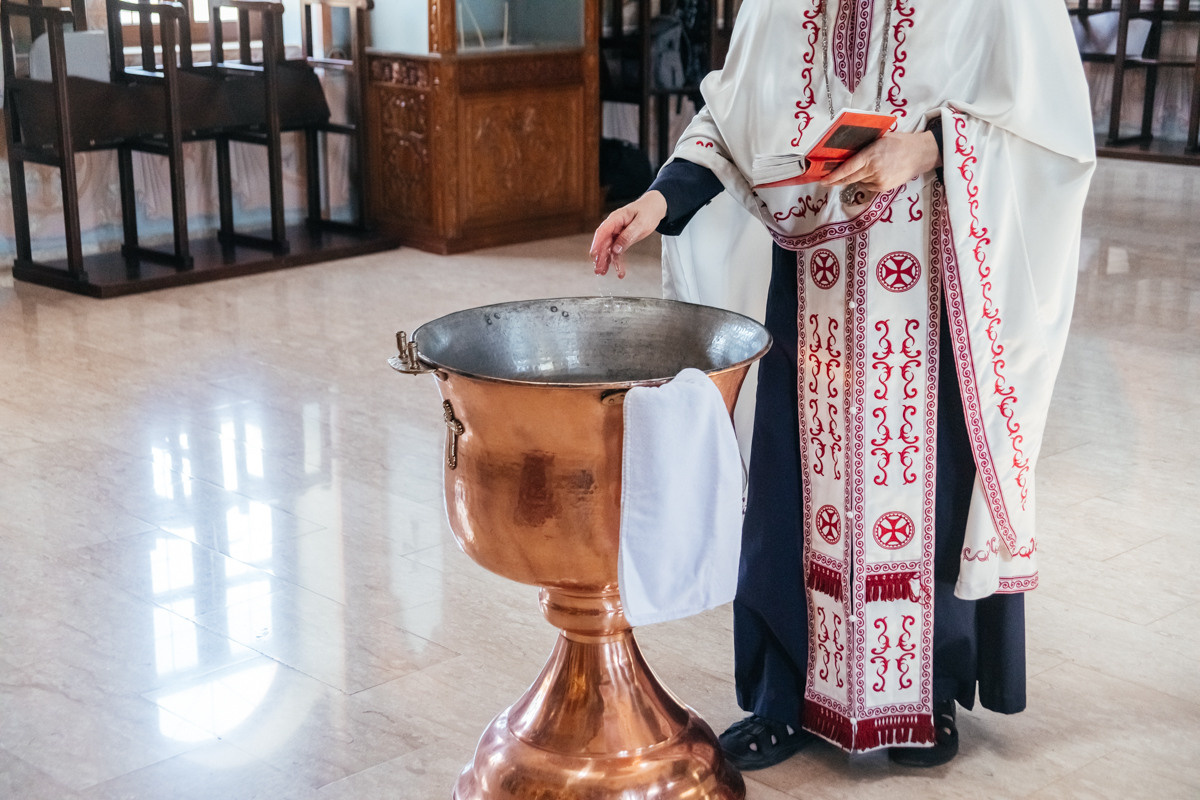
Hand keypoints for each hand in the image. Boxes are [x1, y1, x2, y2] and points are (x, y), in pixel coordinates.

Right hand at [589, 190, 667, 278]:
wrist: (654, 207)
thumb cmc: (647, 211)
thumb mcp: (640, 224)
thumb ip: (628, 236)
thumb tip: (616, 249)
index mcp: (616, 218)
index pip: (602, 231)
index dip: (597, 244)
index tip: (593, 255)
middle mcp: (614, 226)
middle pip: (604, 243)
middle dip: (600, 257)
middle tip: (597, 269)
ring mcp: (617, 233)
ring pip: (609, 249)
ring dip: (606, 261)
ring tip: (602, 273)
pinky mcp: (622, 239)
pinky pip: (618, 251)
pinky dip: (618, 261)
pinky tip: (619, 271)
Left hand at [820, 131, 939, 193]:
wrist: (920, 154)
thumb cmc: (898, 142)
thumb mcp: (879, 139)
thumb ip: (862, 147)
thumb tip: (844, 153)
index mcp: (870, 155)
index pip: (846, 169)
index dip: (833, 176)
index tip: (822, 180)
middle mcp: (873, 170)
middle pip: (849, 179)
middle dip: (836, 180)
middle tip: (827, 181)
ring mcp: (879, 180)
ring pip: (858, 182)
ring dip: (855, 178)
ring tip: (864, 168)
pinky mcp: (883, 188)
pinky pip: (867, 186)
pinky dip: (866, 181)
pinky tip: (874, 173)